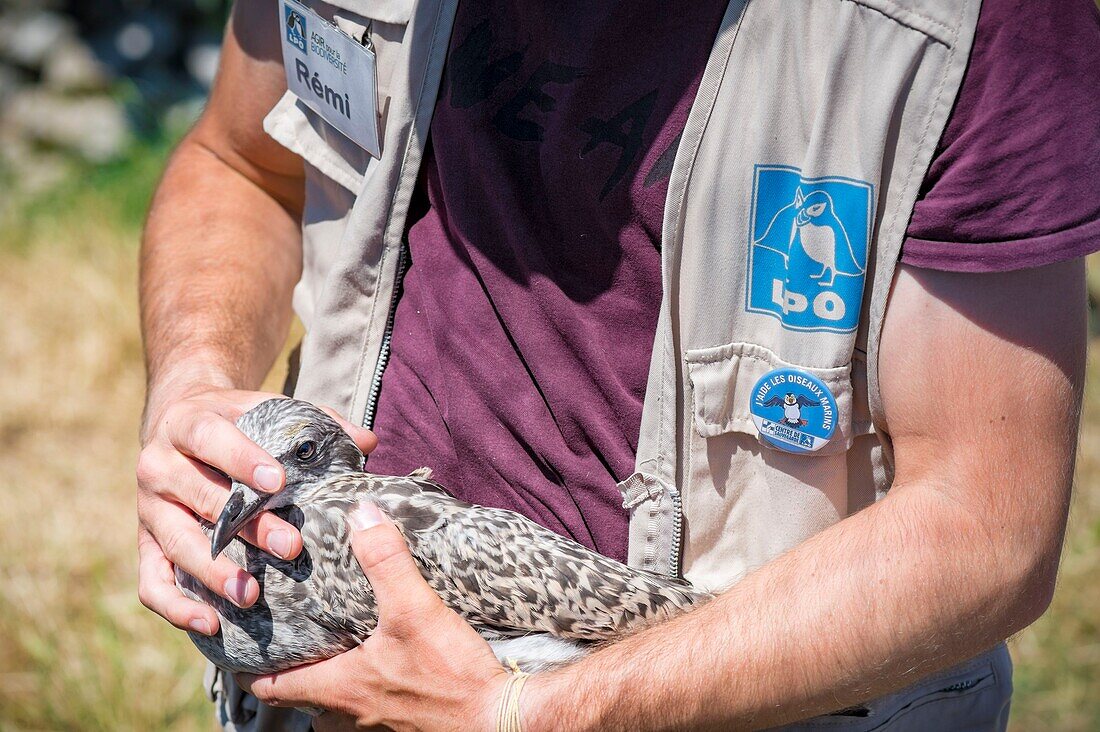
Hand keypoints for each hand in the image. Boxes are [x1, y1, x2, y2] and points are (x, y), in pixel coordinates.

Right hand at [136, 383, 376, 635]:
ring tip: (252, 595)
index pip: (211, 438)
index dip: (242, 460)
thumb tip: (368, 441)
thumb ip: (317, 421)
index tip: (278, 483)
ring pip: (177, 543)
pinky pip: (151, 581)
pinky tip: (211, 623)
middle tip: (291, 547)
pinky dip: (175, 607)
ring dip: (214, 573)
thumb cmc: (237, 422)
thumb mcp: (268, 410)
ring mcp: (149, 509)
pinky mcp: (145, 544)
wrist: (178, 423)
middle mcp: (160, 466)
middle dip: (247, 526)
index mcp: (188, 423)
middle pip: (202, 498)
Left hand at [238, 502, 509, 730]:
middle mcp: (351, 715)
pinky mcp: (407, 727)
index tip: (242, 646)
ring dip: (331, 687)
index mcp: (340, 688)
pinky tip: (386, 670)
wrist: (500, 720)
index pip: (273, 687)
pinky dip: (367, 694)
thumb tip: (360, 514)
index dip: (253, 668)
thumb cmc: (453, 676)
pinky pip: (371, 715)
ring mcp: (379, 727)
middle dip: (294, 674)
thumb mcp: (415, 609)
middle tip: (292, 641)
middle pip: (303, 701)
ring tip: (337, 653)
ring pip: (337, 713)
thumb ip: (385, 561)